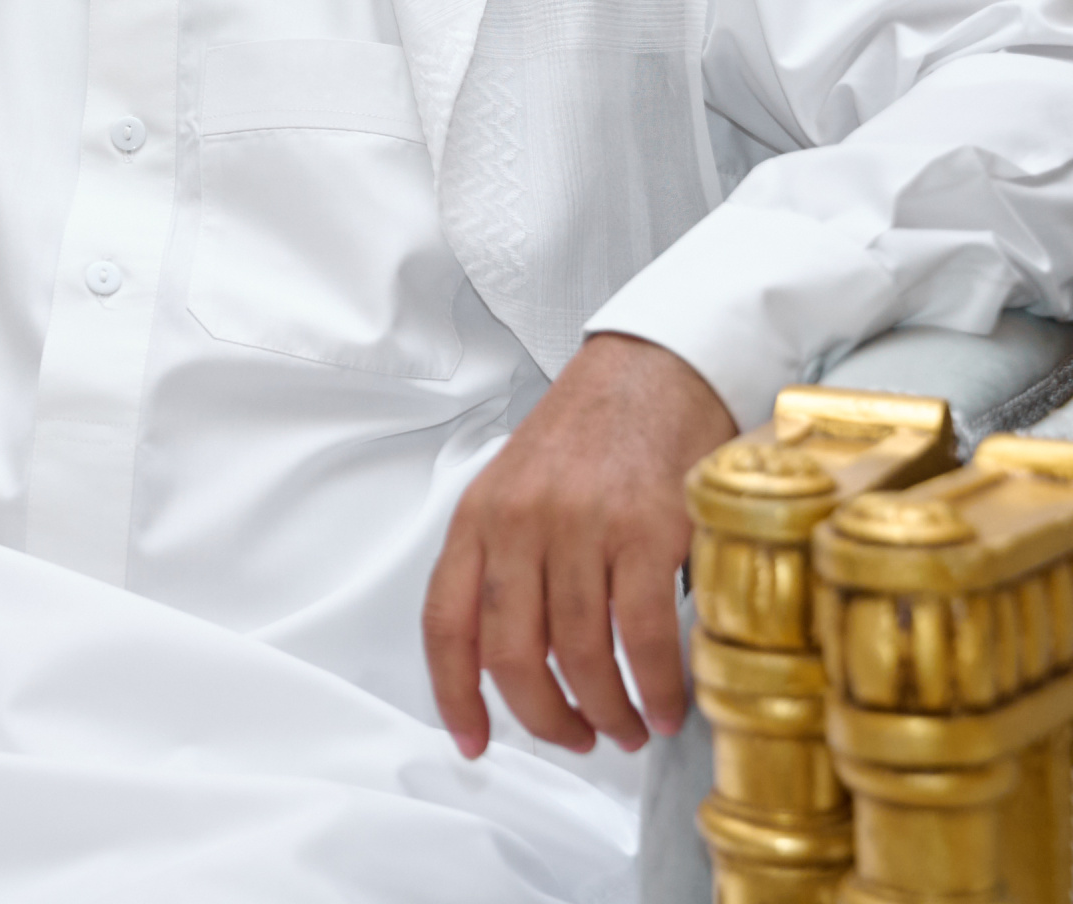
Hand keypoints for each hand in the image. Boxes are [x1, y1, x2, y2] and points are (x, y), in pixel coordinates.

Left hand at [424, 331, 738, 757]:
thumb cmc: (589, 437)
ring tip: (626, 730)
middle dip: (542, 716)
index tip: (472, 742)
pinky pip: (642, 633)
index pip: (445, 622)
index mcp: (477, 517)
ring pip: (578, 652)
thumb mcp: (518, 489)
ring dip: (605, 711)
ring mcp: (581, 526)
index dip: (453, 694)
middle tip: (573, 738)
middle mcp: (519, 523)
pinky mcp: (647, 529)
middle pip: (510, 652)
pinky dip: (655, 685)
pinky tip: (666, 706)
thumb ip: (506, 562)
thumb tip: (517, 659)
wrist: (652, 370)